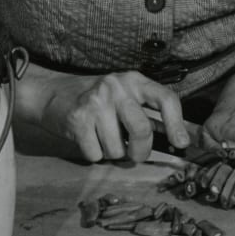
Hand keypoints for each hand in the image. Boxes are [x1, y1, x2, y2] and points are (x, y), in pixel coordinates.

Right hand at [29, 70, 190, 164]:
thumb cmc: (97, 101)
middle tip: (134, 154)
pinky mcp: (78, 119)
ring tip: (103, 138)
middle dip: (140, 151)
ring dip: (112, 153)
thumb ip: (146, 112)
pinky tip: (88, 139)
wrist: (53, 94)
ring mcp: (96, 103)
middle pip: (142, 130)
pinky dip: (94, 154)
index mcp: (134, 81)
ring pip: (117, 149)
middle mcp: (116, 88)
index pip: (165, 98)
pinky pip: (96, 154)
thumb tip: (175, 139)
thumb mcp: (124, 96)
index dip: (176, 124)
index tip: (181, 142)